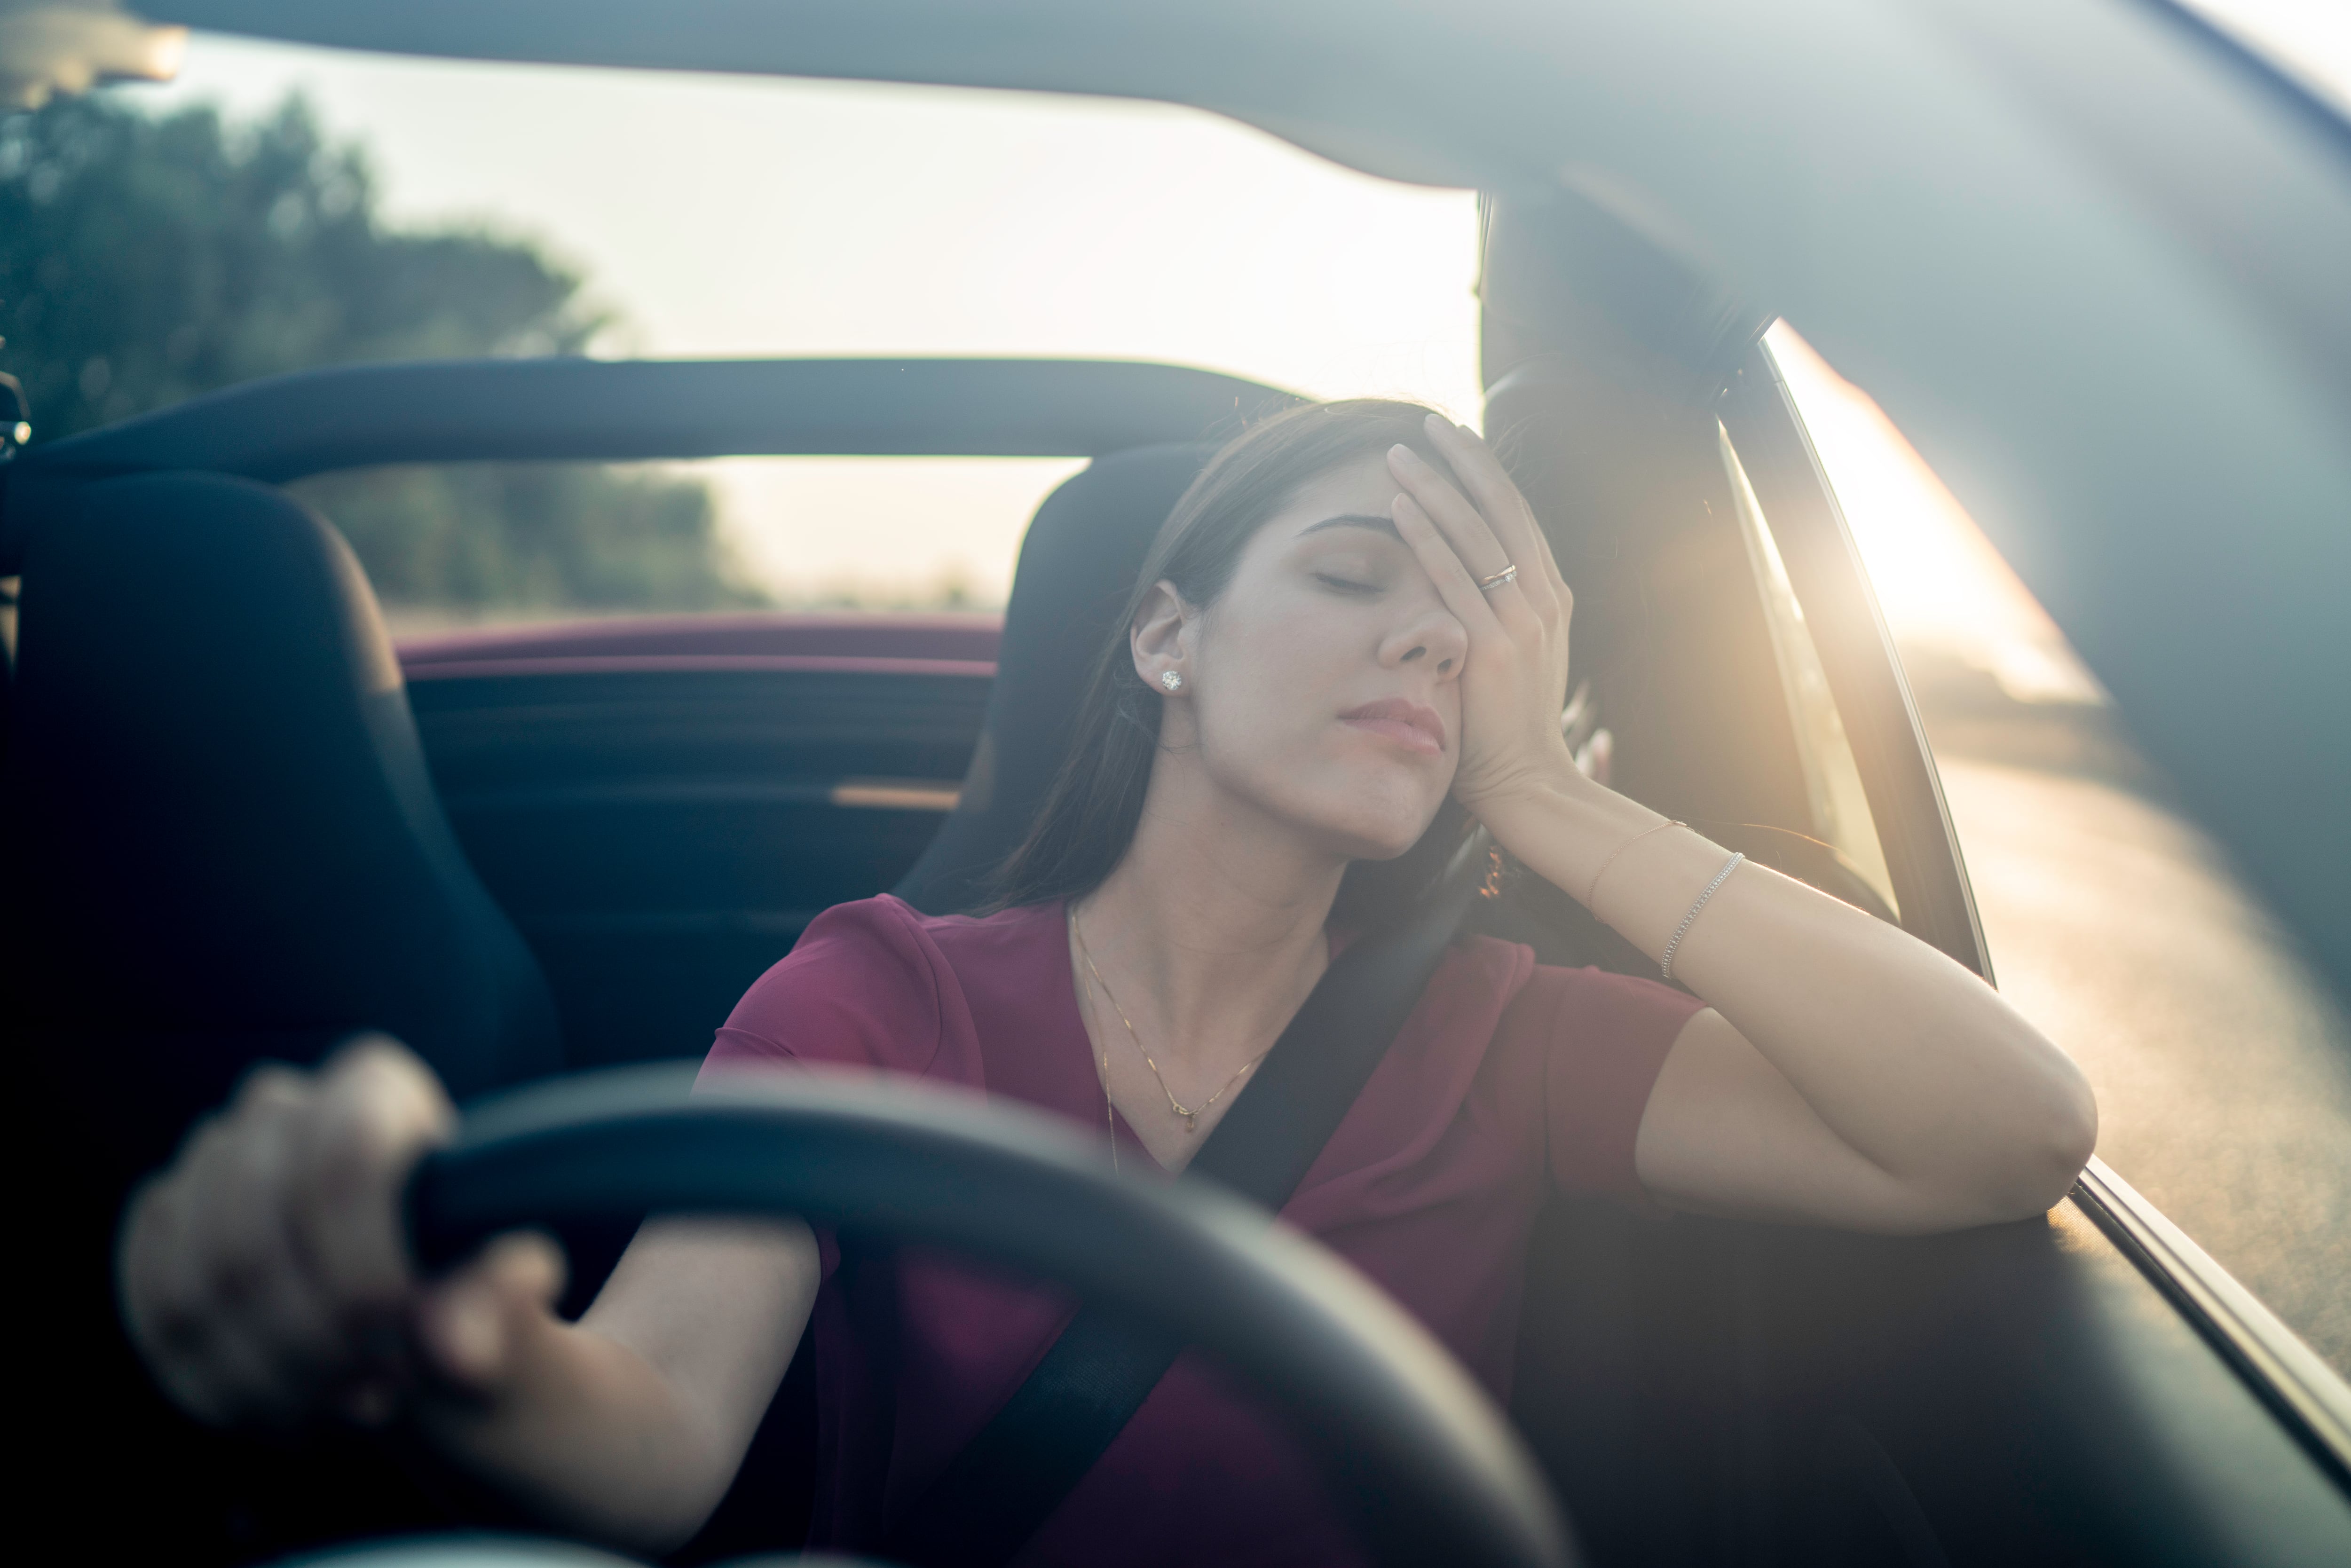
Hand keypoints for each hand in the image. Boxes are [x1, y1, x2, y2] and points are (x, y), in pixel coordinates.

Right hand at [116, 1036, 565, 1430]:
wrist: (424, 1306)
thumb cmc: (477, 1283)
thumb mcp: (511, 1294)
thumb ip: (498, 1308)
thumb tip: (457, 1348)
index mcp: (376, 1091)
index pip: (342, 1164)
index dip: (362, 1271)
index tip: (404, 1335)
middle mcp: (280, 1110)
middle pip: (250, 1243)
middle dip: (312, 1346)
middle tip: (380, 1388)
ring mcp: (207, 1166)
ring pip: (192, 1290)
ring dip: (267, 1376)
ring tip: (345, 1398)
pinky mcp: (163, 1231)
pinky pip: (153, 1312)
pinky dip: (216, 1381)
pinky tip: (291, 1402)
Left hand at [1386, 414, 1578, 815]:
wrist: (1532, 786)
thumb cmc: (1509, 731)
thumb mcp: (1515, 660)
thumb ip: (1496, 618)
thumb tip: (1463, 585)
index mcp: (1550, 599)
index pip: (1517, 518)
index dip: (1486, 474)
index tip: (1456, 439)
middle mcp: (1541, 601)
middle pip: (1501, 509)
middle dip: (1463, 461)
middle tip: (1427, 423)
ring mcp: (1521, 623)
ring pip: (1474, 534)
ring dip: (1434, 487)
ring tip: (1398, 453)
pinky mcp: (1492, 650)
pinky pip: (1453, 579)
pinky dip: (1426, 537)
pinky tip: (1398, 505)